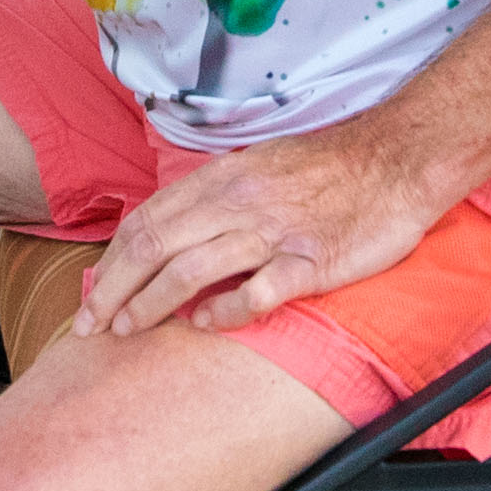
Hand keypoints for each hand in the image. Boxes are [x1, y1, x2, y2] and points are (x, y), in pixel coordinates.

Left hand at [74, 124, 441, 341]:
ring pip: (190, 270)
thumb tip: (174, 234)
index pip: (146, 221)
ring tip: (129, 331)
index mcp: (222, 179)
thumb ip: (217, 198)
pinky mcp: (308, 261)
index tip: (92, 296)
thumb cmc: (331, 167)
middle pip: (153, 248)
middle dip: (113, 291)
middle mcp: (237, 203)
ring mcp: (272, 232)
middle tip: (91, 327)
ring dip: (151, 304)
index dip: (111, 263)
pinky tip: (205, 325)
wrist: (399, 159)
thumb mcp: (260, 166)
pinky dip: (223, 312)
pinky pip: (255, 293)